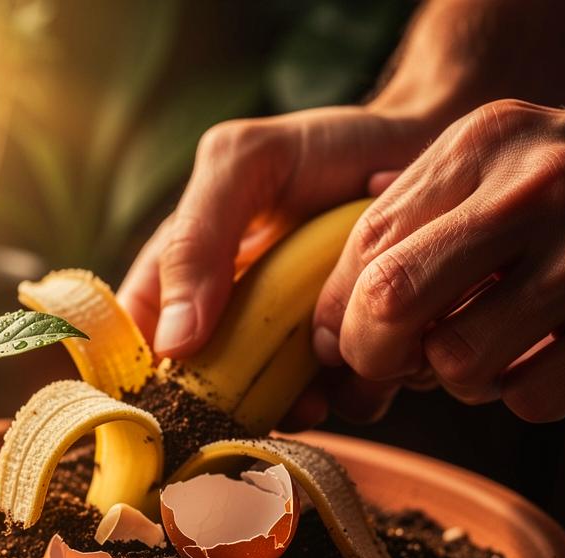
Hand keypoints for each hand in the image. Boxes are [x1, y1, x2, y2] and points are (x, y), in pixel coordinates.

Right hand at [117, 105, 430, 425]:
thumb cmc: (327, 147)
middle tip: (258, 399)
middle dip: (232, 404)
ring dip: (297, 404)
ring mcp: (292, 345)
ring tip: (322, 382)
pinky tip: (374, 365)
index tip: (170, 398)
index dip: (144, 379)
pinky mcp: (352, 361)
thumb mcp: (244, 164)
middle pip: (207, 392)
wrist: (424, 144)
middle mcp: (233, 319)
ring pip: (276, 407)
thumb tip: (172, 344)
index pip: (140, 341)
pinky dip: (356, 394)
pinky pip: (344, 401)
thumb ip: (197, 237)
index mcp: (187, 275)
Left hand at [314, 100, 564, 421]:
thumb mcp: (503, 165)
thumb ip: (416, 219)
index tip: (341, 342)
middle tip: (389, 366)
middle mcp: (541, 188)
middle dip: (372, 353)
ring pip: (458, 364)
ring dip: (463, 375)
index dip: (337, 311)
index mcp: (488, 143)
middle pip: (393, 301)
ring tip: (501, 343)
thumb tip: (328, 320)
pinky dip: (528, 391)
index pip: (367, 242)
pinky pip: (528, 399)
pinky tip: (559, 352)